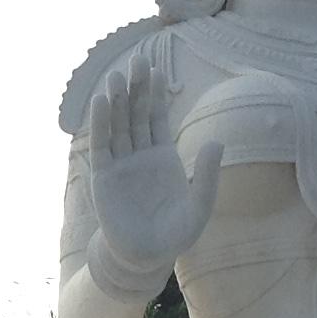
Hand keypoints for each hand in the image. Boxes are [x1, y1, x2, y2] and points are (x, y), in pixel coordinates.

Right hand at [86, 50, 222, 279]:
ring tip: (115, 75)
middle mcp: (140, 155)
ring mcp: (121, 163)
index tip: (154, 68)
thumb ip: (207, 175)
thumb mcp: (200, 206)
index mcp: (163, 156)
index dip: (155, 94)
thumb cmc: (174, 235)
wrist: (146, 258)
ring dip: (115, 101)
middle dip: (135, 88)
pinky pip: (102, 145)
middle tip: (136, 59)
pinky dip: (100, 124)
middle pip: (136, 114)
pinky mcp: (104, 176)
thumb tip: (216, 142)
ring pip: (118, 125)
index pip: (157, 117)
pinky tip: (100, 103)